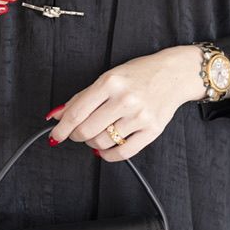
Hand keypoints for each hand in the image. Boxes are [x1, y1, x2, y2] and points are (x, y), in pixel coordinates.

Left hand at [47, 46, 209, 161]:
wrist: (174, 74)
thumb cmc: (139, 74)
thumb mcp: (107, 78)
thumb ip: (81, 97)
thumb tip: (58, 115)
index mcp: (110, 82)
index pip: (76, 113)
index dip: (61, 129)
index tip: (55, 136)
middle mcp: (124, 99)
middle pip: (86, 131)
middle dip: (75, 136)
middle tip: (77, 133)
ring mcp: (139, 116)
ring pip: (102, 143)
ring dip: (92, 143)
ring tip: (96, 134)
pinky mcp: (152, 130)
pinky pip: (122, 153)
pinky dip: (107, 155)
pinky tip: (105, 148)